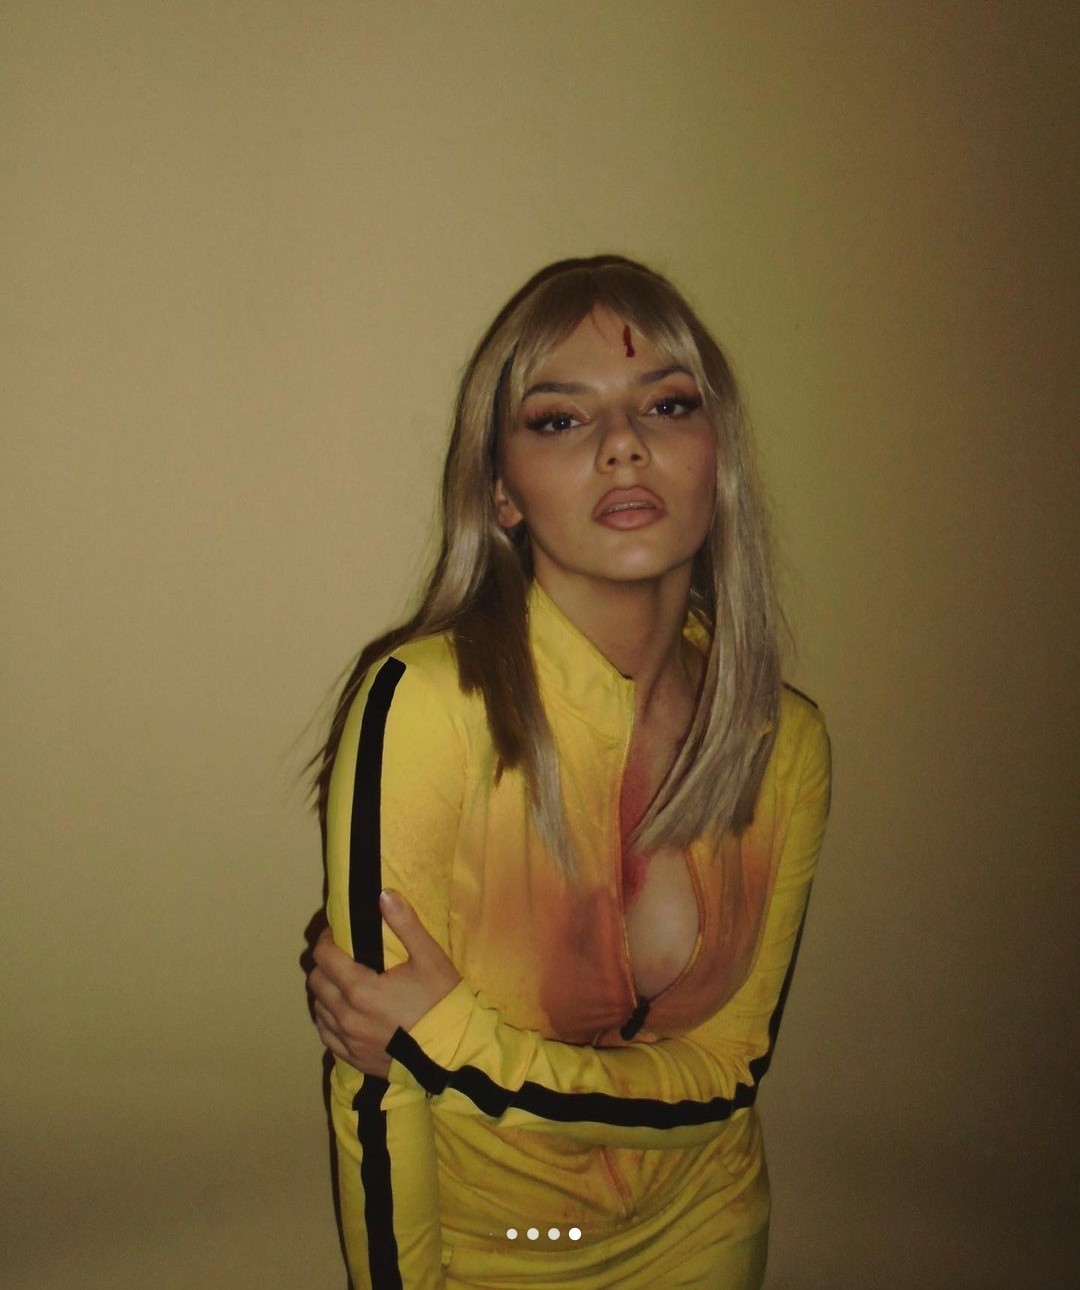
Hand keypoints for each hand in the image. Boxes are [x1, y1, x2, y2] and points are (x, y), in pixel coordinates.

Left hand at [309, 889, 460, 1077]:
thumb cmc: (441, 1002)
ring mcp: (349, 1042)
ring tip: (343, 983)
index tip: (337, 934)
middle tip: (340, 956)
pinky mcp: (355, 1060)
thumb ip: (405, 924)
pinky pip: (327, 1036)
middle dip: (324, 964)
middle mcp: (348, 1017)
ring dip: (326, 992)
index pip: (324, 957)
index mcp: (361, 989)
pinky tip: (342, 1013)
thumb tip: (384, 894)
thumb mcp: (429, 957)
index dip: (326, 940)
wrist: (453, 1053)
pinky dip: (329, 1020)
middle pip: (317, 983)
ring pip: (319, 1010)